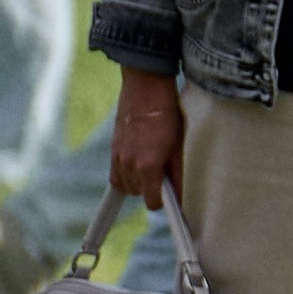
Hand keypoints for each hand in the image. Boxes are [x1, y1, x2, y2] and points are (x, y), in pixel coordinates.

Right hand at [111, 70, 184, 204]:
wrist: (145, 90)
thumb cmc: (168, 117)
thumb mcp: (179, 147)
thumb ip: (178, 176)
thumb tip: (179, 199)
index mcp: (148, 166)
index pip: (152, 202)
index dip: (163, 201)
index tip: (169, 196)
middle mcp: (129, 165)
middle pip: (139, 194)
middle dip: (151, 188)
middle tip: (163, 170)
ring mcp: (118, 157)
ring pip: (126, 186)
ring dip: (138, 182)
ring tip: (151, 164)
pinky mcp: (113, 150)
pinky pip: (115, 176)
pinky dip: (126, 175)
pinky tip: (136, 165)